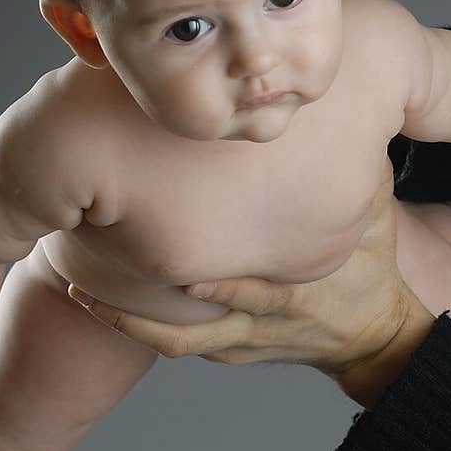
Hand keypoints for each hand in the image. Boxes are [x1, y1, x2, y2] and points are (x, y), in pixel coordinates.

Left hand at [67, 159, 436, 407]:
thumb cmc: (369, 265)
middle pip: (192, 321)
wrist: (374, 336)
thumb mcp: (373, 212)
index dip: (209, 272)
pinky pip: (180, 343)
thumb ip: (356, 163)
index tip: (156, 232)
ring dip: (124, 320)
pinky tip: (100, 302)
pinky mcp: (231, 348)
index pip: (248, 285)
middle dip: (138, 305)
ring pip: (174, 340)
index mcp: (294, 290)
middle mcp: (261, 319)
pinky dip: (140, 328)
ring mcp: (242, 339)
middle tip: (82, 267)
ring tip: (76, 288)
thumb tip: (338, 102)